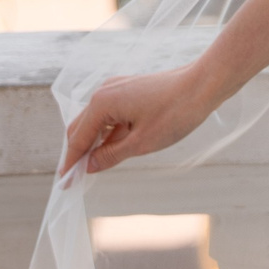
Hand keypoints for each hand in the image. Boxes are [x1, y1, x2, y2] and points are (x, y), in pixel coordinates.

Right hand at [58, 67, 213, 176]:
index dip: (70, 163)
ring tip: (92, 168)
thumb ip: (110, 155)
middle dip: (78, 153)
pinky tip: (112, 149)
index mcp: (102, 102)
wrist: (204, 84)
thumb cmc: (176, 112)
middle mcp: (104, 91)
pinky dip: (108, 133)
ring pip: (96, 121)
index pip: (77, 139)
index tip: (63, 184)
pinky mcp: (130, 89)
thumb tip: (89, 166)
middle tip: (75, 180)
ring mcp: (117, 88)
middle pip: (81, 127)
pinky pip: (111, 115)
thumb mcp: (141, 143)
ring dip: (94, 143)